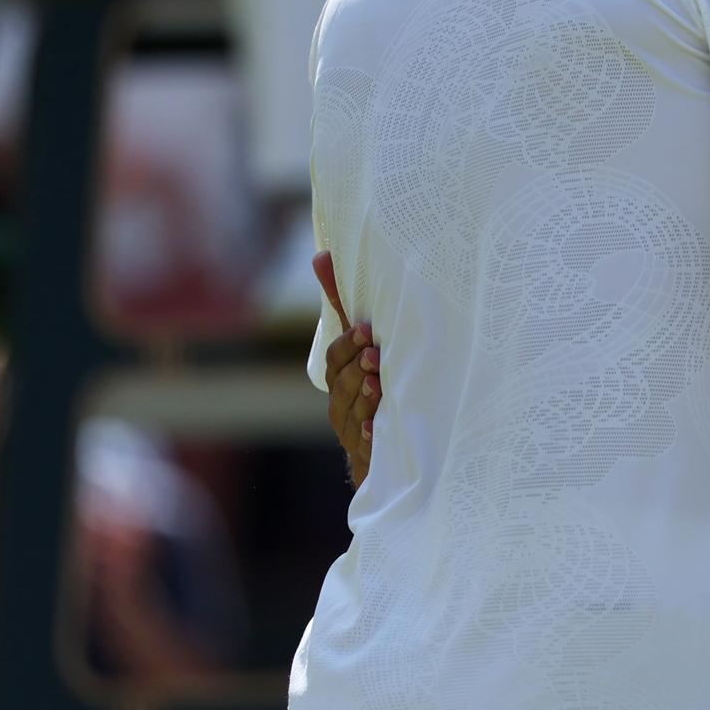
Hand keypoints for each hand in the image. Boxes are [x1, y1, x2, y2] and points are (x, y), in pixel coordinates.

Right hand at [314, 251, 377, 488]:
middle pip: (341, 385)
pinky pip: (364, 447)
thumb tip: (322, 255)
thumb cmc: (374, 376)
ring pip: (351, 413)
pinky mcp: (368, 454)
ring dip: (364, 398)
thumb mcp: (362, 340)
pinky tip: (374, 427)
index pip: (336, 358)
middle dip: (357, 369)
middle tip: (377, 357)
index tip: (367, 331)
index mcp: (339, 374)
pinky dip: (368, 435)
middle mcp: (341, 402)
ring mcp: (352, 429)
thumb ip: (343, 302)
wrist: (387, 437)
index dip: (349, 345)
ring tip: (379, 385)